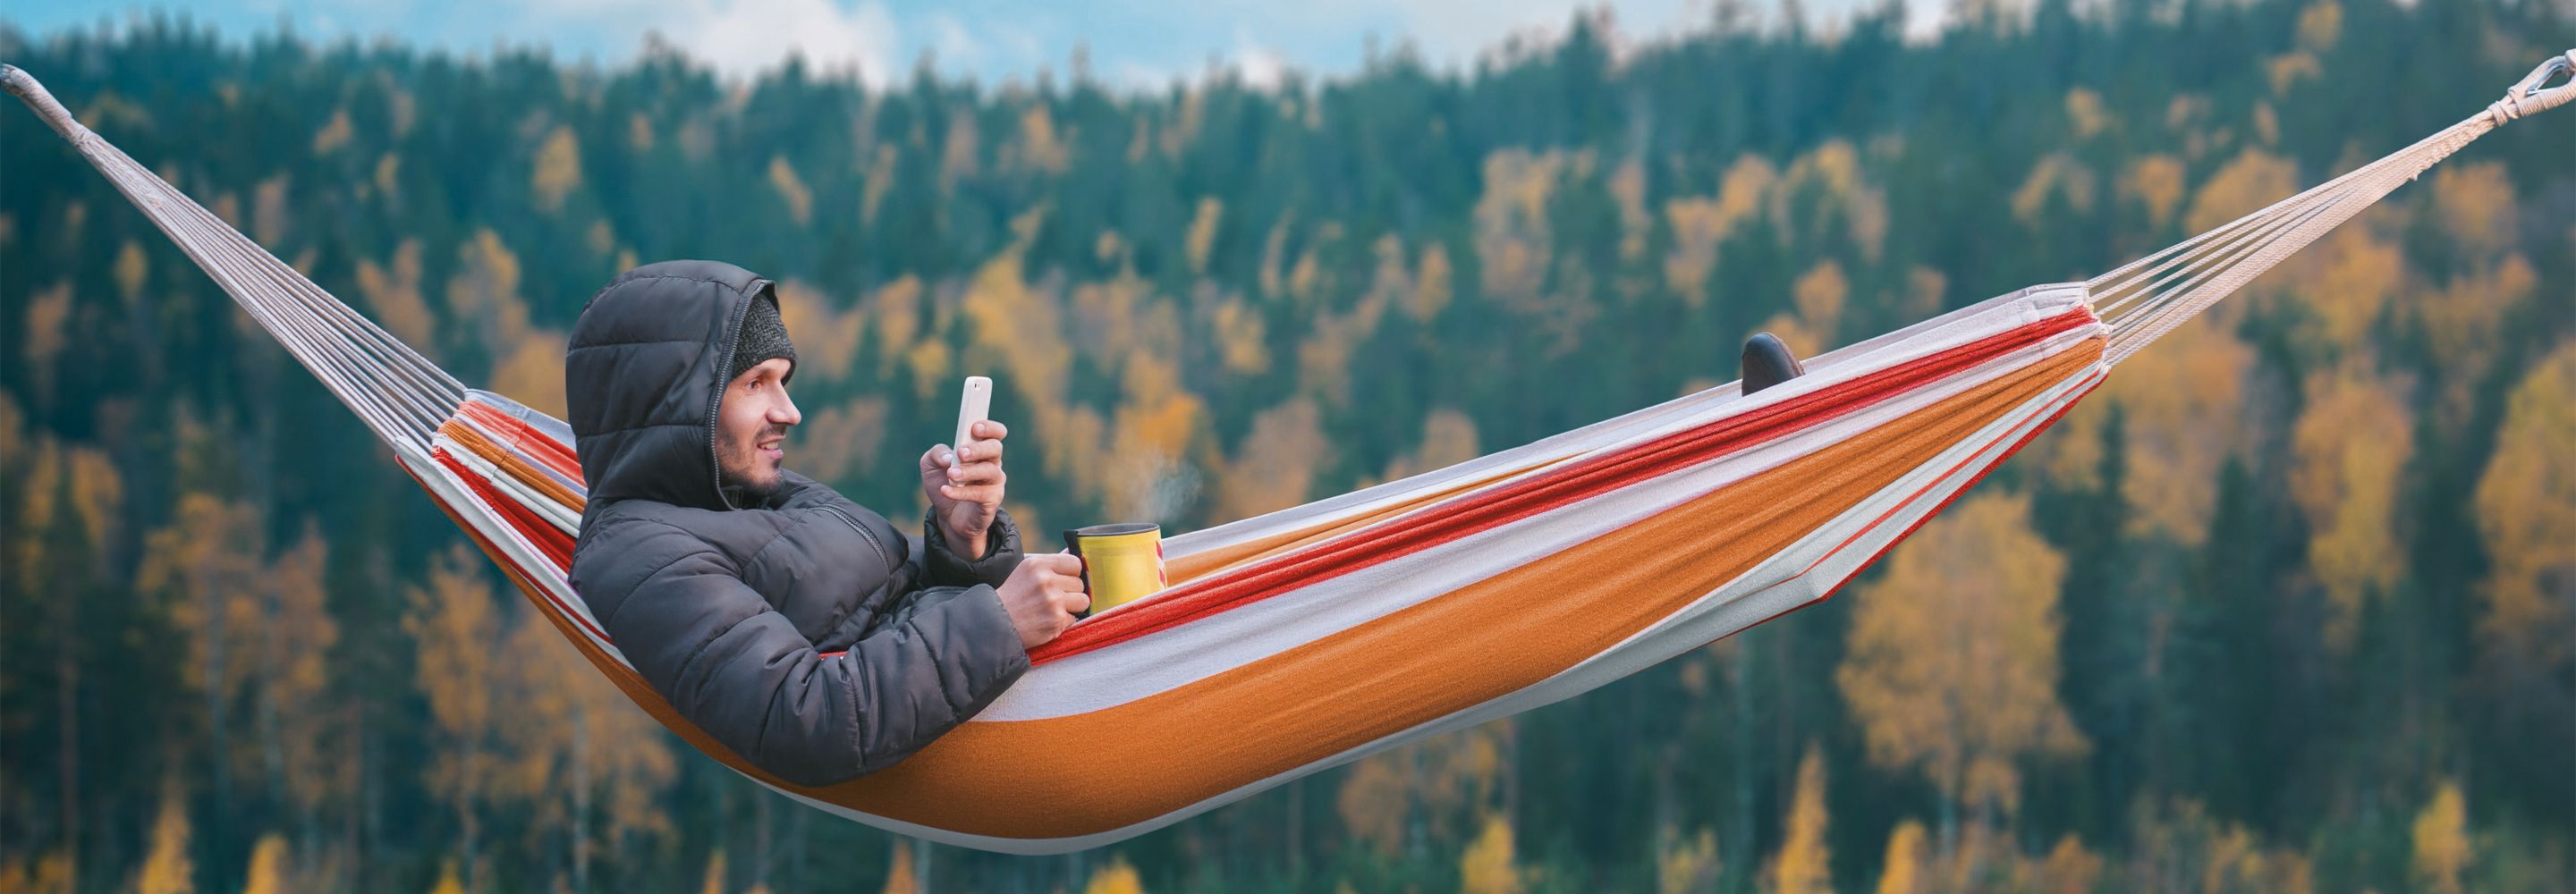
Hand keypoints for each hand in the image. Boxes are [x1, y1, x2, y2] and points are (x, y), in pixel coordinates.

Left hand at [921, 419, 1008, 556]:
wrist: (947, 517)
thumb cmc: (943, 483)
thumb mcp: (930, 466)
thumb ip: (936, 454)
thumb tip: (948, 457)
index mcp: (981, 449)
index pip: (996, 433)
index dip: (989, 427)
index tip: (974, 427)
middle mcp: (992, 463)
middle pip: (995, 448)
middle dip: (979, 448)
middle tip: (961, 452)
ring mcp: (994, 483)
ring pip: (990, 471)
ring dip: (969, 471)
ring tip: (951, 475)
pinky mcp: (991, 501)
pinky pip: (981, 494)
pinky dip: (962, 492)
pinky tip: (946, 491)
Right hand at [995, 552, 1087, 647]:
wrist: (994, 622)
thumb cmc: (1013, 596)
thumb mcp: (1026, 571)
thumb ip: (1051, 563)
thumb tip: (1073, 551)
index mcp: (1038, 564)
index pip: (1075, 563)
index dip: (1072, 573)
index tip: (1064, 580)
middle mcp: (1046, 580)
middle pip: (1080, 583)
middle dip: (1070, 592)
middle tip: (1053, 598)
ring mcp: (1053, 600)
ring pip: (1083, 600)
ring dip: (1072, 607)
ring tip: (1053, 609)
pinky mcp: (1057, 619)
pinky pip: (1074, 618)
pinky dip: (1063, 622)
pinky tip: (1047, 620)